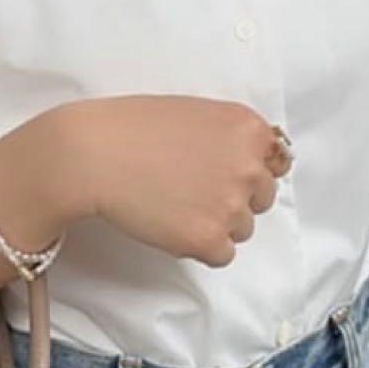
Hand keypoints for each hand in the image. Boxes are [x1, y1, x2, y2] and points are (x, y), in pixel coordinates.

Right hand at [59, 94, 292, 266]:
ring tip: (173, 203)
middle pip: (262, 198)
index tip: (220, 172)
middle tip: (190, 188)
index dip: (247, 170)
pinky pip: (221, 254)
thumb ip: (230, 136)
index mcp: (249, 129)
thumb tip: (251, 162)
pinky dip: (198, 245)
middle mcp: (250, 167)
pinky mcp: (210, 240)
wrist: (92, 154)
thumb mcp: (196, 112)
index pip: (275, 162)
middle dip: (233, 197)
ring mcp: (232, 206)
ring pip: (241, 228)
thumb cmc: (133, 127)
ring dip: (215, 222)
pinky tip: (170, 223)